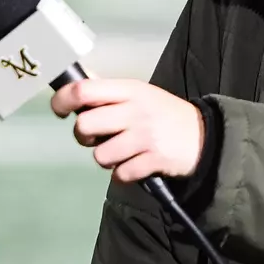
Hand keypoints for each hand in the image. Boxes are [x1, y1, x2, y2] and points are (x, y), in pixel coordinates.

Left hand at [50, 78, 203, 182]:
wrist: (204, 137)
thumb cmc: (164, 114)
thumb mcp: (140, 94)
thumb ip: (110, 94)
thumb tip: (74, 89)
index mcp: (129, 90)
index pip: (84, 90)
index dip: (62, 100)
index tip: (59, 110)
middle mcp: (135, 110)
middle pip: (85, 125)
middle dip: (83, 136)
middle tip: (96, 137)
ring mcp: (145, 136)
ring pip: (100, 155)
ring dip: (106, 158)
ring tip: (122, 152)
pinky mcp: (153, 160)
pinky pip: (120, 174)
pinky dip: (123, 174)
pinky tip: (135, 165)